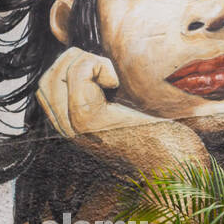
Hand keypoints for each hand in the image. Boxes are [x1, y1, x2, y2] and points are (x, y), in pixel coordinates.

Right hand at [35, 47, 206, 173]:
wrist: (177, 164)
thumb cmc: (160, 135)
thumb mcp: (123, 108)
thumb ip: (100, 91)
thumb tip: (89, 58)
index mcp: (73, 128)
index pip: (47, 87)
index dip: (70, 68)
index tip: (104, 77)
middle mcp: (69, 131)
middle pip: (46, 81)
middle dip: (74, 62)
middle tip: (108, 74)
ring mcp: (76, 127)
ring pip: (58, 74)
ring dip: (86, 62)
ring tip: (113, 80)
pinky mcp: (90, 120)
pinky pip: (79, 74)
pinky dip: (99, 66)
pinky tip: (118, 84)